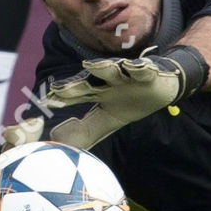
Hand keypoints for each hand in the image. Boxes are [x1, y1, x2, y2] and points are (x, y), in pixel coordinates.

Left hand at [42, 47, 208, 149]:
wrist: (162, 87)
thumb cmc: (131, 102)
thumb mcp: (108, 121)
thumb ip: (87, 131)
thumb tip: (63, 145)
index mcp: (98, 93)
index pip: (76, 95)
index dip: (63, 98)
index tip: (48, 101)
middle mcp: (109, 82)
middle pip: (89, 82)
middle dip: (74, 85)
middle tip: (58, 88)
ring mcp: (127, 76)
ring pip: (112, 70)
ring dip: (101, 67)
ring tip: (88, 65)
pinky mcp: (147, 73)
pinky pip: (143, 69)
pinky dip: (138, 68)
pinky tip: (131, 67)